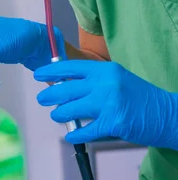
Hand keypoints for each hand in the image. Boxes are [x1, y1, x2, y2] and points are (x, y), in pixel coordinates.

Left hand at [35, 60, 177, 148]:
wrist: (168, 114)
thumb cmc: (139, 97)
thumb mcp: (116, 79)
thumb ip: (93, 80)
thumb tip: (65, 83)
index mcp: (104, 70)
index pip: (70, 67)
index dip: (51, 71)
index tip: (38, 74)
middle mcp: (105, 83)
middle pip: (66, 88)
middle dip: (50, 95)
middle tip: (42, 98)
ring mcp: (109, 103)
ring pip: (72, 109)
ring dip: (61, 114)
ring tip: (57, 116)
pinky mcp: (113, 122)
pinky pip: (86, 130)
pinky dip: (76, 134)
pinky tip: (71, 136)